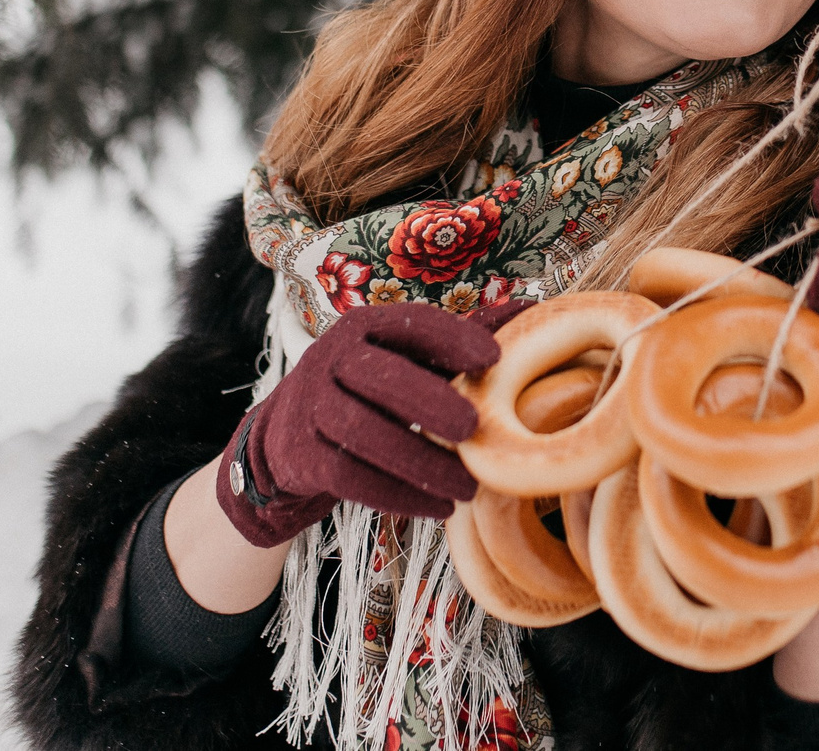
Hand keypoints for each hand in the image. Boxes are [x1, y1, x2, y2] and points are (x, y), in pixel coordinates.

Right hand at [215, 301, 500, 546]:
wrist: (285, 436)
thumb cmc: (366, 390)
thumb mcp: (402, 359)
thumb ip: (459, 341)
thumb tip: (532, 310)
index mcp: (364, 326)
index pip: (410, 323)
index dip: (452, 338)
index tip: (495, 358)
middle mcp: (330, 357)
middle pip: (381, 377)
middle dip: (431, 402)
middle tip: (475, 429)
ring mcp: (310, 406)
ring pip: (364, 434)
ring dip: (421, 463)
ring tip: (469, 487)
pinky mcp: (301, 454)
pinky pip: (350, 477)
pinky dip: (398, 496)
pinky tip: (438, 508)